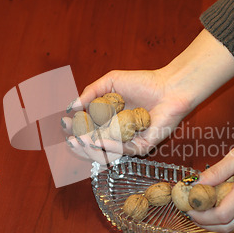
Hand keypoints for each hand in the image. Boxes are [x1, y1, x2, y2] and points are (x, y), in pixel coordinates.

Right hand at [63, 30, 233, 162]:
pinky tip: (99, 140)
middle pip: (95, 142)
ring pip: (108, 150)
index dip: (75, 128)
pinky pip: (124, 150)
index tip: (64, 123)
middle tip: (70, 138)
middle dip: (80, 142)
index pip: (88, 128)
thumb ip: (91, 92)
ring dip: (92, 148)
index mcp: (110, 118)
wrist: (169, 87)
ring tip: (81, 140)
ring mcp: (130, 140)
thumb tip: (71, 107)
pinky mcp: (143, 146)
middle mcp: (118, 131)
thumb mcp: (111, 82)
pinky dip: (111, 146)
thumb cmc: (143, 82)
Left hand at [188, 104, 233, 232]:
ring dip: (219, 217)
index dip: (202, 217)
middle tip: (192, 211)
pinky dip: (233, 209)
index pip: (222, 216)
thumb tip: (197, 184)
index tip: (188, 209)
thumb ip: (218, 171)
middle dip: (207, 223)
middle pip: (229, 226)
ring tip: (205, 201)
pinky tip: (225, 194)